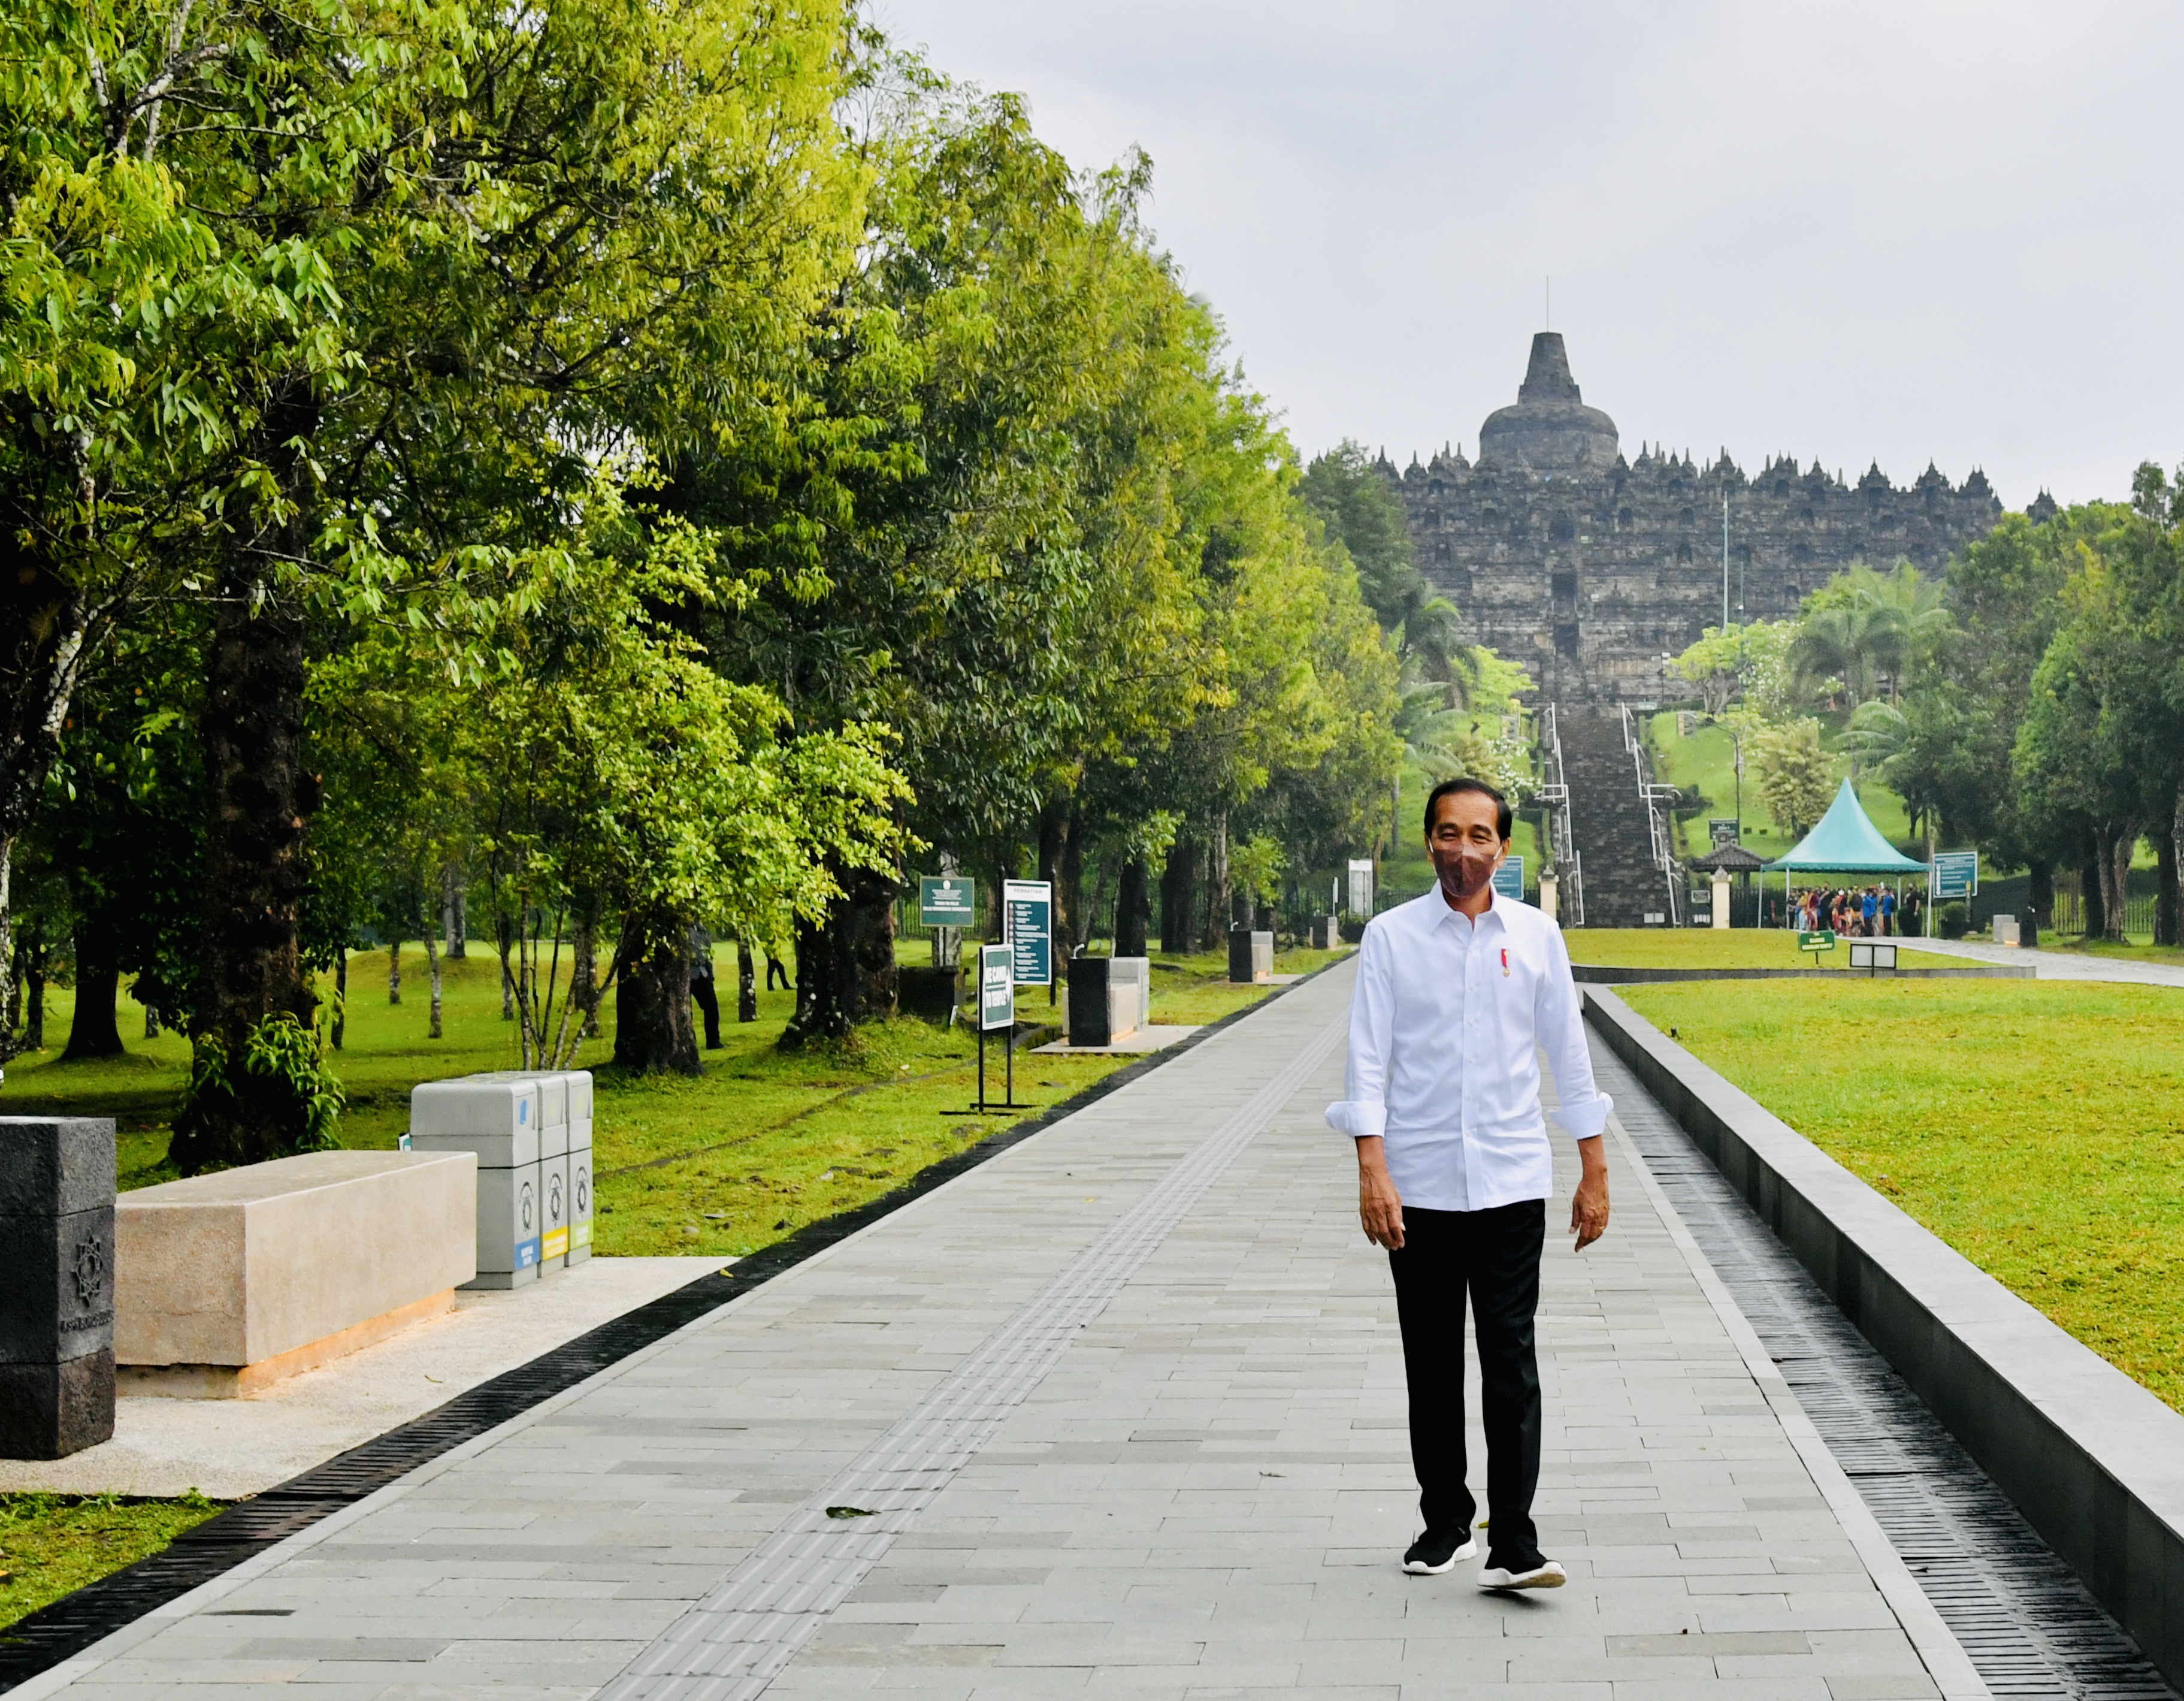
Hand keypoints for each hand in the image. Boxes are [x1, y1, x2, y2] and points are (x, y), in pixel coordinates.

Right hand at [1356, 1137, 1404, 1249]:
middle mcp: (1379, 1209)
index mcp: (1390, 1205)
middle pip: (1385, 1231)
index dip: (1398, 1237)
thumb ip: (1399, 1214)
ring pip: (1375, 1231)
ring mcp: (1369, 1210)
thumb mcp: (1397, 1198)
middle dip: (1390, 1242)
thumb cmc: (1385, 1184)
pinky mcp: (1363, 1210)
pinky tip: (1374, 1240)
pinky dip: (1369, 1235)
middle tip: (1394, 1248)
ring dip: (1382, 1241)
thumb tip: (1401, 1228)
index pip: (1395, 1226)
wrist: (1372, 1174)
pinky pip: (1366, 1226)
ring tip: (1386, 1246)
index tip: (1401, 1243)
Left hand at [1570, 1136, 1609, 1250]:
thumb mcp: (1575, 1204)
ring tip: (1587, 1240)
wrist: (1595, 1178)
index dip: (1580, 1244)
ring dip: (1593, 1238)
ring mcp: (1604, 1214)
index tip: (1576, 1248)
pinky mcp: (1607, 1211)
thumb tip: (1572, 1231)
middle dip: (1586, 1243)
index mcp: (1588, 1216)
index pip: (1584, 1235)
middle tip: (1580, 1245)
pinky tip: (1596, 1232)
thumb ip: (1574, 1220)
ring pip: (1600, 1232)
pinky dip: (1599, 1232)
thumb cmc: (1584, 1189)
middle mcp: (1597, 1217)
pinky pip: (1604, 1226)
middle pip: (1593, 1236)